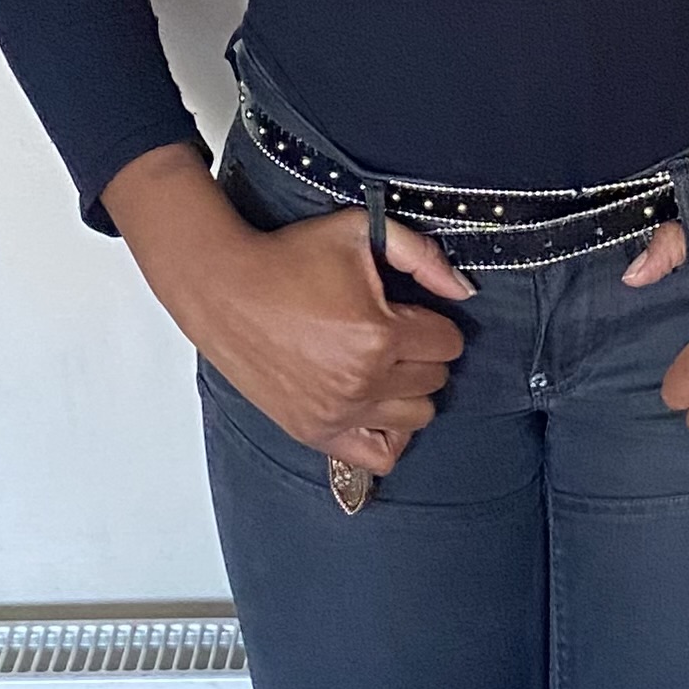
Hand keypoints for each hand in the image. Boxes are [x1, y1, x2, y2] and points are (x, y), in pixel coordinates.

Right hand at [101, 144, 472, 474]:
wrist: (224, 289)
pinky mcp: (315, 432)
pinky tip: (375, 406)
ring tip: (380, 365)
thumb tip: (464, 292)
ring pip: (417, 418)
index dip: (431, 320)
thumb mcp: (360, 231)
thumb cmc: (289, 258)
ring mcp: (339, 413)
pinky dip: (388, 435)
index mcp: (379, 333)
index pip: (448, 343)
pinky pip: (379, 456)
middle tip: (389, 332)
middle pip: (435, 380)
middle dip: (421, 353)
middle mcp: (363, 381)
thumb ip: (421, 255)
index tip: (404, 310)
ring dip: (407, 391)